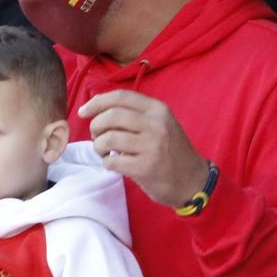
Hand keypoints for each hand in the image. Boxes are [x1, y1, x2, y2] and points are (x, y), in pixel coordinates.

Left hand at [79, 89, 209, 207]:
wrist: (192, 179)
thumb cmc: (170, 150)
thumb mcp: (160, 123)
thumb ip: (135, 113)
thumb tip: (97, 106)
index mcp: (158, 109)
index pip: (121, 97)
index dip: (97, 102)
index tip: (84, 111)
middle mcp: (156, 125)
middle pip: (111, 116)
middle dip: (96, 126)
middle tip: (96, 137)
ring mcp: (152, 146)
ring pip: (109, 139)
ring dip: (99, 146)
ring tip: (104, 152)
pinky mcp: (146, 168)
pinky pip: (112, 162)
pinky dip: (106, 163)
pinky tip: (113, 164)